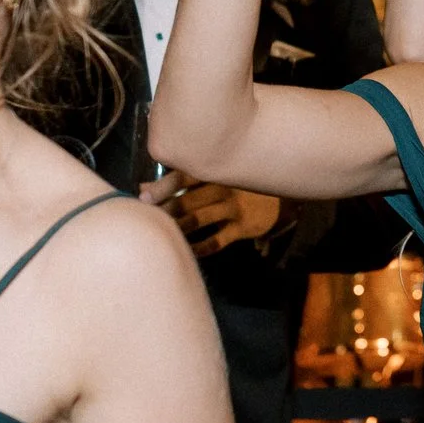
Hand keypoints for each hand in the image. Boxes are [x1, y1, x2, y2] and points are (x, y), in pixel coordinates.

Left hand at [139, 170, 283, 256]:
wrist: (281, 199)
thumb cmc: (237, 187)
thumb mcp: (213, 178)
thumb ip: (179, 182)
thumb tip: (143, 187)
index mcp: (215, 171)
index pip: (185, 176)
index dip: (163, 186)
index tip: (143, 197)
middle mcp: (224, 187)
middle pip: (188, 199)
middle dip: (166, 211)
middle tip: (148, 221)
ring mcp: (234, 207)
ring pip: (200, 219)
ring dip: (179, 228)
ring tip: (162, 235)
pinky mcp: (243, 227)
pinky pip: (217, 240)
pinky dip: (200, 247)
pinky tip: (187, 251)